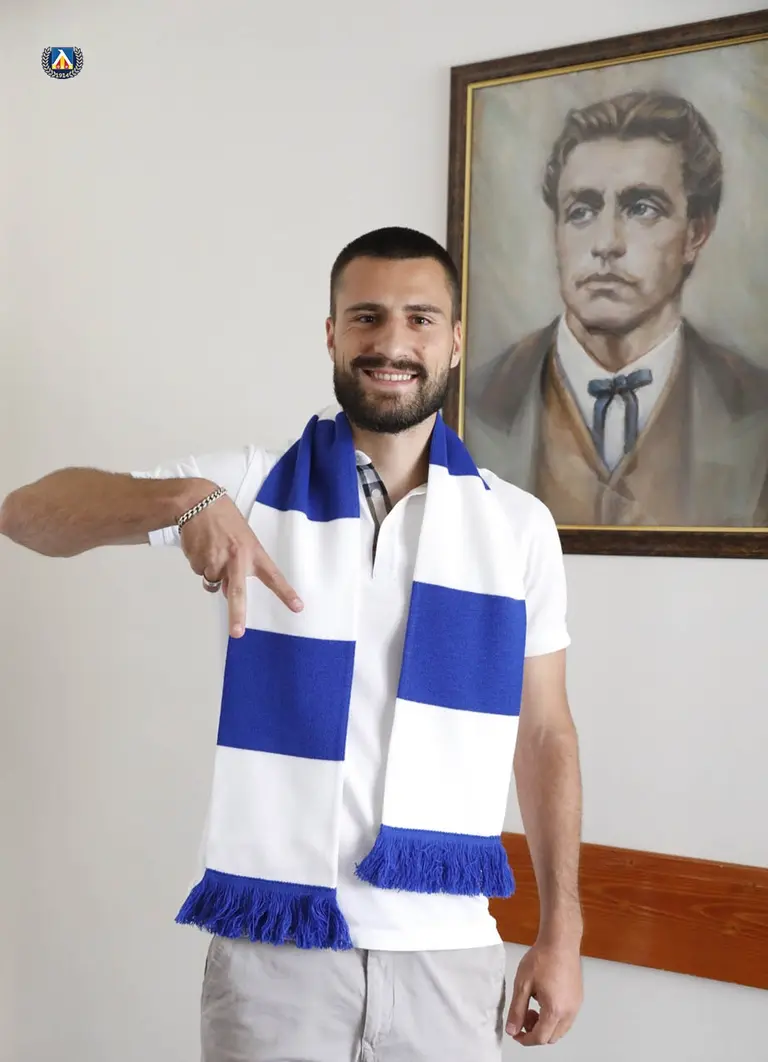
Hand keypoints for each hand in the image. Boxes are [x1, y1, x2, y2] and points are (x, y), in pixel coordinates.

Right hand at [180, 486, 302, 636]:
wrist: (198, 502)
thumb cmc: (224, 518)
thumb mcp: (243, 537)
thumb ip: (242, 563)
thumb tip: (228, 589)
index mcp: (253, 552)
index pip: (273, 576)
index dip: (285, 593)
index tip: (297, 607)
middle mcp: (236, 559)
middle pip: (237, 592)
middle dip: (237, 614)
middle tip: (237, 632)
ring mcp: (216, 561)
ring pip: (214, 583)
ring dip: (212, 573)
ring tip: (213, 549)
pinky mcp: (198, 561)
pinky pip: (200, 572)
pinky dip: (200, 563)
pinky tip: (202, 546)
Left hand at [506, 940, 582, 1045]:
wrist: (560, 941)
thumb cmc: (542, 959)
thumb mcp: (523, 984)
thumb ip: (517, 1010)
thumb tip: (512, 1030)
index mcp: (555, 1010)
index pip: (540, 1038)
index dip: (525, 1039)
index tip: (515, 1031)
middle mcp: (569, 1012)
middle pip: (551, 1037)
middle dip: (535, 1032)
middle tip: (523, 1016)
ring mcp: (576, 1005)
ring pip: (560, 1029)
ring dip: (545, 1026)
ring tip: (533, 1006)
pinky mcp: (578, 998)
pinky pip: (566, 1018)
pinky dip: (554, 1018)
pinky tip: (544, 999)